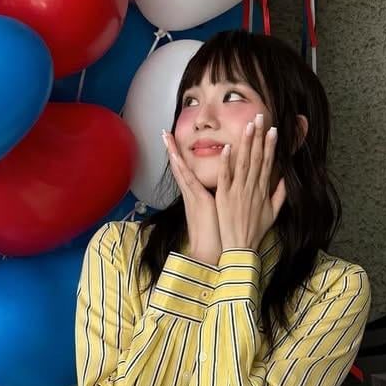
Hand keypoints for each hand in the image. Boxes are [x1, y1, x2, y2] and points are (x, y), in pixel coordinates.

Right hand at [162, 131, 221, 266]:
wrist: (210, 252)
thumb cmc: (216, 234)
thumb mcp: (216, 211)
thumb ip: (217, 198)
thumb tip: (220, 190)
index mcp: (197, 195)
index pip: (187, 171)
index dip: (181, 156)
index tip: (175, 142)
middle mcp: (192, 193)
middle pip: (180, 167)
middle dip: (172, 150)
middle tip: (164, 133)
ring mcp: (193, 196)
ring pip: (181, 170)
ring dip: (174, 153)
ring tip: (166, 137)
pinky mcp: (198, 201)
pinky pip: (189, 182)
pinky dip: (183, 169)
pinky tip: (177, 157)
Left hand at [216, 113, 287, 252]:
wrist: (241, 247)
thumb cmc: (256, 231)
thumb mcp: (274, 212)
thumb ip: (280, 194)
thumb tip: (286, 178)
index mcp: (263, 190)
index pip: (268, 162)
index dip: (271, 145)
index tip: (273, 129)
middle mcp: (252, 187)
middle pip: (257, 157)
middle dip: (259, 136)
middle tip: (260, 118)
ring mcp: (238, 191)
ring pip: (243, 163)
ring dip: (246, 143)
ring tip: (248, 126)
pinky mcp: (224, 197)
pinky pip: (225, 177)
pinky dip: (226, 163)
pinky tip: (227, 148)